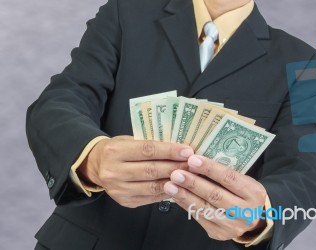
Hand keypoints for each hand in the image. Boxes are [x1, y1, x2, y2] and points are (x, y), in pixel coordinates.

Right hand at [77, 136, 193, 207]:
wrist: (96, 165)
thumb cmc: (119, 149)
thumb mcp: (129, 139)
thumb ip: (150, 144)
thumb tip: (179, 148)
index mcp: (115, 151)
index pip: (147, 150)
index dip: (169, 151)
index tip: (187, 151)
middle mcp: (114, 172)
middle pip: (151, 170)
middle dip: (176, 167)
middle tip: (194, 164)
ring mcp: (118, 190)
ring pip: (153, 187)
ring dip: (175, 182)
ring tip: (190, 176)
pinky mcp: (125, 202)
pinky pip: (151, 198)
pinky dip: (167, 192)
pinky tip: (179, 186)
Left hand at [163, 155, 267, 240]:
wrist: (253, 217)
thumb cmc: (243, 192)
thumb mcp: (243, 180)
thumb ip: (224, 173)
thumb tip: (195, 161)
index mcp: (254, 193)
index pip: (229, 178)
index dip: (209, 169)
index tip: (192, 160)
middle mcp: (246, 212)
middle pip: (215, 195)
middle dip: (193, 183)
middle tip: (176, 174)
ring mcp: (233, 225)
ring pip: (205, 208)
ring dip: (185, 195)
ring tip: (170, 185)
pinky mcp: (220, 233)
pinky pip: (199, 217)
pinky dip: (186, 205)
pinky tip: (177, 196)